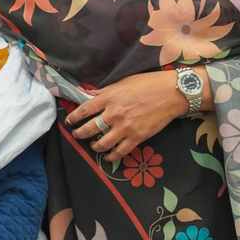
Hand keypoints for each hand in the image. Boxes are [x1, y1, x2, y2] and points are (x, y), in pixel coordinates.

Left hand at [65, 68, 211, 161]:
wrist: (171, 93)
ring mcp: (125, 127)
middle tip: (76, 135)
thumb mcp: (123, 82)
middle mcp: (114, 113)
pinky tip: (107, 157)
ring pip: (102, 143)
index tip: (69, 122)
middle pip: (89, 129)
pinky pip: (120, 151)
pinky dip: (111, 156)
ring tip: (92, 146)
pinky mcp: (137, 137)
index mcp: (109, 97)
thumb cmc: (147, 83)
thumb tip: (91, 95)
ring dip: (94, 146)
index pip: (84, 110)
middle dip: (79, 134)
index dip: (74, 117)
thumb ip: (106, 91)